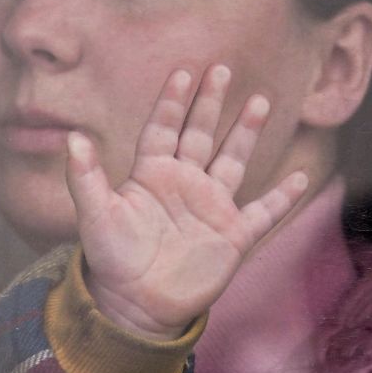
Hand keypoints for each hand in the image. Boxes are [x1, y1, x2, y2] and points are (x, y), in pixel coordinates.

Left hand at [67, 65, 307, 339]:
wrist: (134, 303)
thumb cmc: (110, 258)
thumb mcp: (95, 214)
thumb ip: (84, 176)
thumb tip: (72, 138)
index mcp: (150, 175)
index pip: (162, 129)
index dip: (172, 102)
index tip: (181, 73)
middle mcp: (182, 184)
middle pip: (199, 134)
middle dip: (209, 103)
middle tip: (220, 69)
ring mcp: (210, 208)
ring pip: (232, 161)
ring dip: (245, 133)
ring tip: (259, 100)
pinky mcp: (232, 236)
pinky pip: (263, 212)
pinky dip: (281, 197)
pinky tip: (299, 178)